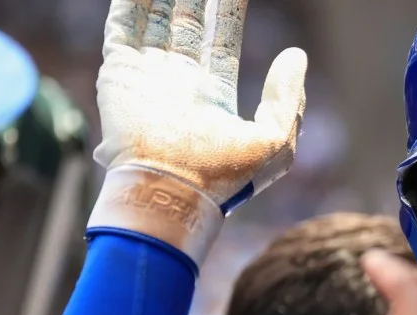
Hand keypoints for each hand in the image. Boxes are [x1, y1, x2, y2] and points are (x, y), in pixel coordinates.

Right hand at [87, 0, 306, 265]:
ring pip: (154, 19)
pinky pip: (122, 26)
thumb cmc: (225, 177)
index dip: (227, 9)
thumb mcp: (275, 142)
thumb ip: (288, 99)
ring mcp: (147, 76)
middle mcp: (178, 81)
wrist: (171, 193)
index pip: (220, 38)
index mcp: (211, 94)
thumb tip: (296, 55)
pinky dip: (130, 2)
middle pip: (186, 23)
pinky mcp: (119, 74)